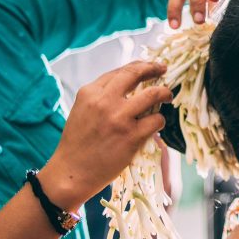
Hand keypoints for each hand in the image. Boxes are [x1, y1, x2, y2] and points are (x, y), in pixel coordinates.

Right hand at [41, 61, 171, 209]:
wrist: (71, 172)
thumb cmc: (77, 143)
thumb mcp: (82, 110)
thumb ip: (101, 96)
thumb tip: (129, 85)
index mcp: (90, 92)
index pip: (120, 71)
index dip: (138, 66)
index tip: (148, 66)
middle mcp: (104, 101)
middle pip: (136, 74)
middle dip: (153, 68)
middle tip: (163, 69)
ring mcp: (119, 118)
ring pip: (153, 94)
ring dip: (164, 93)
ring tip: (167, 96)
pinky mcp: (131, 136)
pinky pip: (156, 120)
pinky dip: (160, 120)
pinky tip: (157, 124)